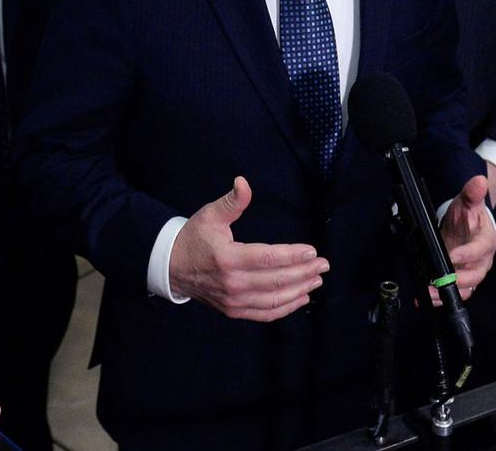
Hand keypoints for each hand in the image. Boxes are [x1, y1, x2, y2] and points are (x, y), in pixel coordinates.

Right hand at [169, 177, 328, 321]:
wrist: (172, 268)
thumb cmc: (194, 238)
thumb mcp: (210, 215)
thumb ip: (232, 202)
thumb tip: (243, 182)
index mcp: (228, 258)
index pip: (268, 258)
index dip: (293, 255)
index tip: (312, 251)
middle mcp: (232, 283)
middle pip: (276, 280)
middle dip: (304, 272)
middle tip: (323, 265)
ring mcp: (234, 301)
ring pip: (274, 299)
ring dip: (299, 290)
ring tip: (317, 280)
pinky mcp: (234, 311)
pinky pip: (265, 313)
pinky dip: (286, 308)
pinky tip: (301, 298)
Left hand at [437, 175, 495, 300]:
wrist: (465, 227)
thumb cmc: (468, 216)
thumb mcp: (467, 202)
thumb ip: (472, 193)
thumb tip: (479, 181)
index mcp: (487, 241)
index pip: (481, 249)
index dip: (468, 254)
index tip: (453, 256)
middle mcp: (483, 260)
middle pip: (475, 275)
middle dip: (456, 280)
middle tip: (437, 280)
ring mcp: (473, 272)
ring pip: (465, 289)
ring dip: (446, 294)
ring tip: (429, 294)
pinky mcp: (463, 281)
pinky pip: (455, 293)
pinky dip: (440, 299)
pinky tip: (426, 299)